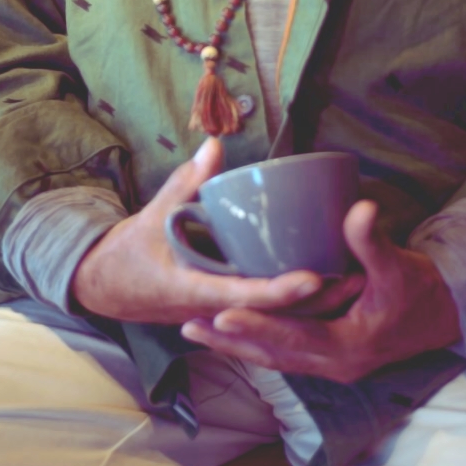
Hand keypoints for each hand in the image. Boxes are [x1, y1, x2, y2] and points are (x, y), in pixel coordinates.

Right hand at [71, 137, 346, 325]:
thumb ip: (185, 182)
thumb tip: (215, 145)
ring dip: (316, 306)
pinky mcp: (228, 313)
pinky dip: (297, 304)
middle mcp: (214, 310)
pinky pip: (268, 315)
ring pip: (276, 320)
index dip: (281, 289)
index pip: (245, 294)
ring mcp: (223, 316)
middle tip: (360, 277)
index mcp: (193, 290)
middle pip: (274, 315)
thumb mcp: (151, 216)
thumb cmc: (127, 254)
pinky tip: (329, 285)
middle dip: (317, 302)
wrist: (106, 290)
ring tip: (358, 280)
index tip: (316, 276)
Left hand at [179, 199, 461, 381]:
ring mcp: (331, 366)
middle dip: (230, 342)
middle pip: (272, 356)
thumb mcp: (398, 264)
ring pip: (273, 359)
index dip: (256, 327)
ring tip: (194, 330)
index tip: (219, 314)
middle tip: (186, 325)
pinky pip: (284, 355)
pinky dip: (255, 344)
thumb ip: (372, 241)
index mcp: (348, 346)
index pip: (293, 339)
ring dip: (235, 346)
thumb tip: (356, 208)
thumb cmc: (420, 290)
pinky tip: (231, 331)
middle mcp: (334, 364)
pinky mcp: (329, 358)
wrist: (445, 316)